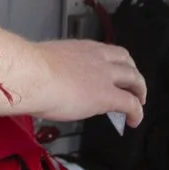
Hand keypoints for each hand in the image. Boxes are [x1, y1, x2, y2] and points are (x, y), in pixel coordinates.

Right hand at [0, 29, 145, 124]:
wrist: (33, 75)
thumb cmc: (28, 69)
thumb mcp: (41, 63)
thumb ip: (48, 69)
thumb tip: (38, 77)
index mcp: (81, 49)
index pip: (105, 51)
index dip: (114, 62)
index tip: (113, 71)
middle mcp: (97, 58)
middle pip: (126, 61)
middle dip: (132, 73)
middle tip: (133, 86)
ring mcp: (105, 76)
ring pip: (134, 78)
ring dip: (140, 90)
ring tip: (139, 102)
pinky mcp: (107, 96)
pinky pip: (130, 104)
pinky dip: (136, 112)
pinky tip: (134, 121)